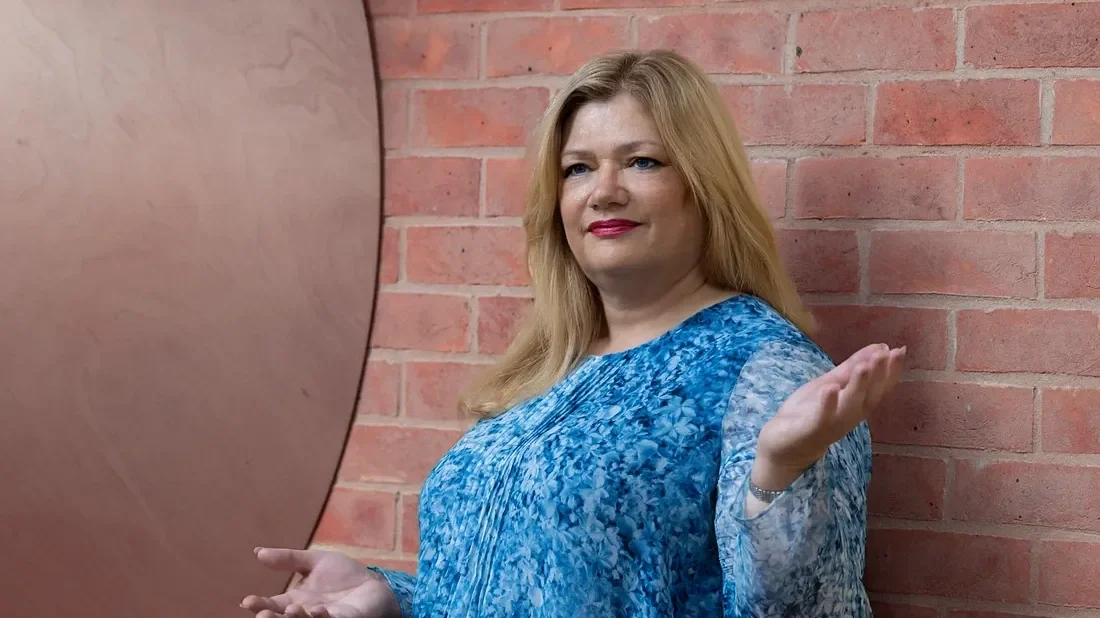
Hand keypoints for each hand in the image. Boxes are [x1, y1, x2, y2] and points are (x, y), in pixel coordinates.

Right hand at [241, 547, 399, 617]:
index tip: (247, 601)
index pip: (272, 605)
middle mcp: (305, 613)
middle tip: (262, 614)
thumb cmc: (343, 575)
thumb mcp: (314, 562)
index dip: (259, 604)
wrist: (373, 583)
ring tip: (291, 609)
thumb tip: (257, 552)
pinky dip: (322, 617)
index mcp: (295, 600)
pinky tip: (317, 609)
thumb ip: (287, 559)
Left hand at [754, 343, 905, 486]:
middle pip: (869, 396)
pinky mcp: (812, 430)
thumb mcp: (831, 383)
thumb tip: (880, 347)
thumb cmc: (809, 412)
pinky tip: (830, 389)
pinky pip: (822, 418)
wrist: (782, 445)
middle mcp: (850, 416)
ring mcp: (832, 424)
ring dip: (858, 386)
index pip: (879, 387)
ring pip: (850, 406)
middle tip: (886, 354)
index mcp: (857, 404)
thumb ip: (853, 368)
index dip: (891, 371)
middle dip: (878, 376)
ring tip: (864, 367)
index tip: (900, 351)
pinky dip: (828, 404)